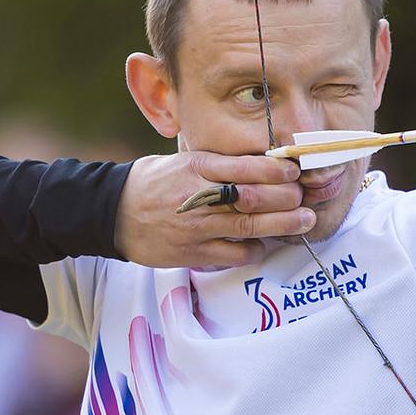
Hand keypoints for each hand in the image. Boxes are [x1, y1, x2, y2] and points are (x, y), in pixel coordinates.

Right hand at [115, 152, 314, 269]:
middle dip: (286, 198)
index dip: (276, 170)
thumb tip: (263, 164)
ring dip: (283, 225)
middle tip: (305, 197)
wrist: (110, 213)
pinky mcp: (192, 253)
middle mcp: (197, 196)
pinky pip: (233, 254)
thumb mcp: (182, 161)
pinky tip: (265, 243)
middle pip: (253, 198)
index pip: (244, 167)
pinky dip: (254, 249)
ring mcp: (195, 227)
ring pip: (248, 227)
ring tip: (305, 221)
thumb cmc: (153, 182)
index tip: (295, 171)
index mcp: (195, 167)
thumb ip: (218, 164)